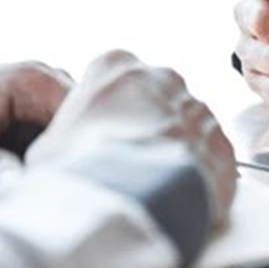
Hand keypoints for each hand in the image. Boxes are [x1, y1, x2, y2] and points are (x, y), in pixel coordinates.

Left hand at [0, 62, 72, 186]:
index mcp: (28, 80)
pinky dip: (42, 165)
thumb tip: (20, 189)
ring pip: (67, 138)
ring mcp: (33, 100)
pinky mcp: (23, 119)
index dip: (81, 151)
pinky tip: (26, 184)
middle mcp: (40, 82)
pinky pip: (49, 143)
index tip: (61, 183)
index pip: (84, 115)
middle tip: (52, 192)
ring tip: (38, 189)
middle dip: (73, 159)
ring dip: (57, 163)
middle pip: (82, 127)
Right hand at [26, 50, 236, 221]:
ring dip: (174, 153)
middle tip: (129, 166)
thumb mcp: (46, 147)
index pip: (113, 78)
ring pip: (187, 128)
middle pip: (155, 100)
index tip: (100, 140)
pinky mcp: (222, 144)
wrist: (127, 202)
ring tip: (153, 188)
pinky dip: (199, 178)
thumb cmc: (79, 170)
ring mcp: (197, 109)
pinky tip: (178, 199)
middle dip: (147, 128)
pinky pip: (211, 159)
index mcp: (115, 65)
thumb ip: (62, 137)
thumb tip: (62, 155)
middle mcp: (162, 78)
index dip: (107, 113)